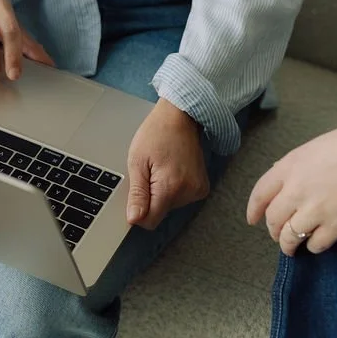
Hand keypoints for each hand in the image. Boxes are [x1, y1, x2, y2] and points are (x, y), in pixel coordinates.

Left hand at [126, 99, 210, 230]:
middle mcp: (188, 192)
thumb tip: (134, 220)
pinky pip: (181, 199)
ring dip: (162, 192)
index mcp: (170, 187)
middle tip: (150, 172)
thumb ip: (137, 194)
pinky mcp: (202, 187)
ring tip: (162, 168)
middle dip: (151, 198)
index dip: (139, 212)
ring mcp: (197, 190)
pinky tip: (172, 171)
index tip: (136, 193)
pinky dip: (174, 189)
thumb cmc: (157, 133)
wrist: (180, 117)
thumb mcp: (137, 162)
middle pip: (160, 213)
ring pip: (170, 206)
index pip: (150, 221)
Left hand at [247, 121, 336, 255]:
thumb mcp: (320, 146)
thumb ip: (300, 164)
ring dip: (289, 244)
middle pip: (274, 218)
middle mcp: (296, 190)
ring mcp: (314, 210)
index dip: (254, 209)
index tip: (253, 219)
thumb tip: (287, 175)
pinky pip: (315, 244)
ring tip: (293, 248)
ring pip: (290, 236)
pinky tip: (317, 244)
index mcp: (291, 166)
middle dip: (274, 229)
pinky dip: (313, 247)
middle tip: (279, 234)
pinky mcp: (335, 226)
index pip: (261, 192)